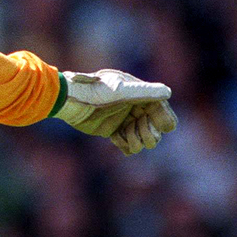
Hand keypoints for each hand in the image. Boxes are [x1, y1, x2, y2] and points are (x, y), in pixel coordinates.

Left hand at [57, 69, 177, 154]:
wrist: (69, 101)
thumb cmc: (94, 92)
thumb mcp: (120, 91)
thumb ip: (143, 92)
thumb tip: (168, 92)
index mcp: (136, 92)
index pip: (158, 106)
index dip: (164, 117)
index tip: (166, 127)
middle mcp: (131, 105)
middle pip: (152, 124)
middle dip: (150, 132)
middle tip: (146, 139)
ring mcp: (121, 118)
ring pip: (140, 135)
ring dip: (137, 140)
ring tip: (124, 137)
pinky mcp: (111, 130)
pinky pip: (126, 142)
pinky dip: (125, 145)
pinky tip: (117, 140)